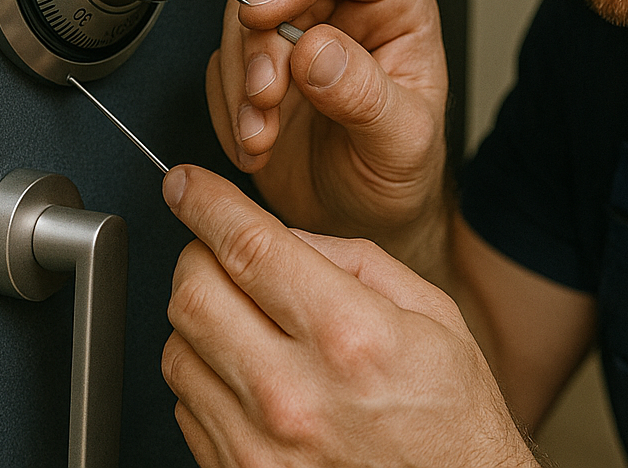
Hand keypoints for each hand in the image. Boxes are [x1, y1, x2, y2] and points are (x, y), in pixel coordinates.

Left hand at [162, 165, 538, 467]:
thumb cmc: (451, 421)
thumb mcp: (432, 316)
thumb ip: (354, 261)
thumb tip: (282, 234)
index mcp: (350, 337)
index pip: (249, 248)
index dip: (207, 202)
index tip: (188, 185)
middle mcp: (295, 394)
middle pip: (193, 294)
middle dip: (198, 255)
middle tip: (221, 252)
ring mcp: (259, 445)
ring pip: (176, 350)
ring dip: (200, 319)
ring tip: (247, 322)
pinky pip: (186, 406)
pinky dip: (206, 375)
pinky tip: (250, 375)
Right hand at [205, 0, 448, 249]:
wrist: (368, 221)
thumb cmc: (402, 174)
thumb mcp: (404, 143)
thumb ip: (366, 96)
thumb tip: (318, 52)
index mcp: (393, 4)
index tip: (268, 10)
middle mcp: (341, 10)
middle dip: (260, 44)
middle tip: (267, 99)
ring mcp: (294, 37)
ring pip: (239, 23)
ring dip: (240, 84)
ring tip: (265, 136)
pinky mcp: (256, 70)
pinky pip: (220, 69)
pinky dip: (228, 110)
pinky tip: (258, 143)